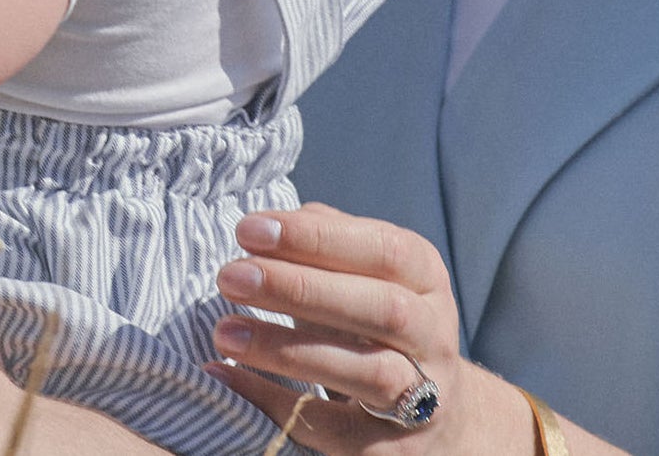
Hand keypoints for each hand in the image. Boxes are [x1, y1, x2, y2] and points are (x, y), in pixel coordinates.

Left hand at [207, 204, 536, 453]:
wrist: (434, 410)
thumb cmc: (374, 320)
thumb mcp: (364, 271)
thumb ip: (326, 238)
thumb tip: (272, 225)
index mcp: (426, 278)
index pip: (384, 250)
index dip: (317, 239)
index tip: (248, 230)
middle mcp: (434, 336)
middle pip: (382, 310)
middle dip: (301, 290)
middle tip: (231, 277)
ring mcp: (421, 396)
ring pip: (368, 373)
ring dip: (288, 350)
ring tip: (224, 332)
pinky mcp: (389, 448)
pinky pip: (331, 426)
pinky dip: (273, 400)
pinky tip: (225, 375)